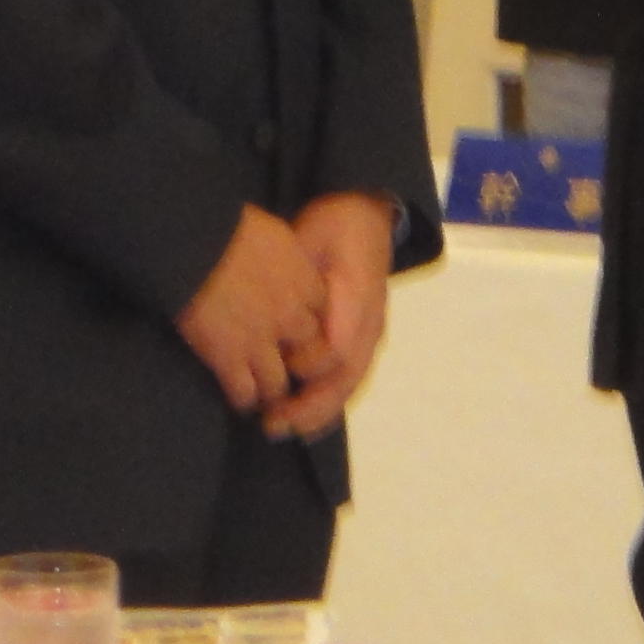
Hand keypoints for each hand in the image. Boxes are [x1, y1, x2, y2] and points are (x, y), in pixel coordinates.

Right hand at [175, 204, 329, 416]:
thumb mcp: (274, 233)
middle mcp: (289, 315)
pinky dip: (241, 398)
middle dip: (295, 360)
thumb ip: (285, 254)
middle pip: (306, 351)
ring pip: (277, 382)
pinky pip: (243, 392)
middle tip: (281, 365)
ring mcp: (260, 340)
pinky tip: (237, 397)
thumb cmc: (230, 227)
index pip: (321, 313)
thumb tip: (281, 259)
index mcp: (303, 282)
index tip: (295, 326)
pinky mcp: (228, 358)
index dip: (307, 321)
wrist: (195, 242)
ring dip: (269, 388)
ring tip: (261, 393)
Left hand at [261, 192, 397, 439]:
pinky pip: (350, 380)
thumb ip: (295, 276)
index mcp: (359, 294)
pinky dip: (326, 404)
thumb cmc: (334, 225)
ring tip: (281, 428)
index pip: (339, 347)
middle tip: (271, 422)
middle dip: (310, 405)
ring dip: (317, 412)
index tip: (276, 364)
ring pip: (351, 384)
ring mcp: (371, 333)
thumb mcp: (312, 236)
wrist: (366, 215)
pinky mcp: (364, 340)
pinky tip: (300, 420)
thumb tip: (272, 313)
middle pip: (348, 376)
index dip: (307, 363)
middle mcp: (371, 321)